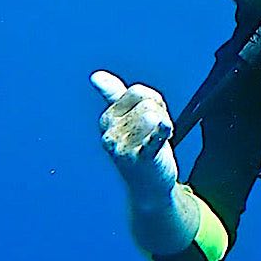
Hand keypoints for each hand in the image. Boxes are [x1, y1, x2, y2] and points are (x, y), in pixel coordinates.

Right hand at [92, 71, 177, 203]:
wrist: (148, 185)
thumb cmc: (140, 147)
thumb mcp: (128, 119)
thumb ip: (113, 95)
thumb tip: (95, 75)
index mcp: (107, 119)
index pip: (138, 92)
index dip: (153, 102)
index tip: (150, 118)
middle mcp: (109, 133)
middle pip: (148, 103)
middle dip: (159, 114)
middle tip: (155, 134)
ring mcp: (122, 147)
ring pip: (154, 115)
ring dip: (164, 126)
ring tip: (157, 141)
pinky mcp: (140, 159)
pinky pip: (153, 138)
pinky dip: (161, 131)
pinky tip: (165, 130)